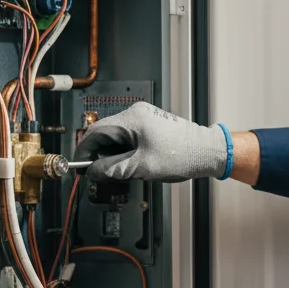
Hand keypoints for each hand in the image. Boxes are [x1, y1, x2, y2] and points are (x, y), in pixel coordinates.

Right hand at [73, 103, 229, 182]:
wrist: (208, 152)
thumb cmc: (183, 155)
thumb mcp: (142, 167)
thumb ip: (113, 170)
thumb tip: (93, 172)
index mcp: (132, 118)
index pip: (95, 132)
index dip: (84, 151)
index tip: (80, 166)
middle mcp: (136, 113)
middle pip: (105, 134)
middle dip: (100, 155)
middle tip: (100, 174)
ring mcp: (144, 118)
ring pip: (117, 137)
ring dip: (114, 155)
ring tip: (122, 171)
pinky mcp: (150, 125)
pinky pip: (129, 138)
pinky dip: (125, 152)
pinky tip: (132, 165)